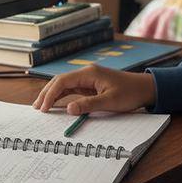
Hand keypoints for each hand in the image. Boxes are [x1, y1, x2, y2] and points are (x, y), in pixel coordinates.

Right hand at [33, 65, 155, 115]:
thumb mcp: (109, 101)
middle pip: (60, 81)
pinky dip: (63, 96)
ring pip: (65, 85)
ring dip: (53, 95)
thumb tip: (68, 109)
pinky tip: (56, 104)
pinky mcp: (91, 86)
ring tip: (41, 106)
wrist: (144, 88)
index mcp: (89, 73)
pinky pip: (73, 90)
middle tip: (36, 107)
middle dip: (47, 93)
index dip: (50, 94)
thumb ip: (88, 105)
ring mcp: (88, 79)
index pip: (62, 80)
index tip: (43, 108)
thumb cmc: (130, 93)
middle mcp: (86, 73)